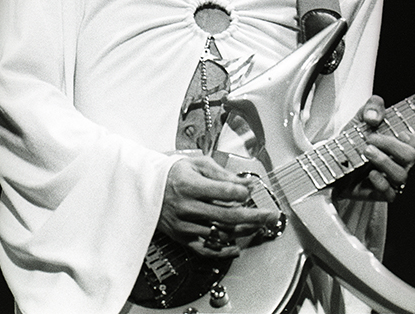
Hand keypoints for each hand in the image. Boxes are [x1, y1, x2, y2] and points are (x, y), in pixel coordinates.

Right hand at [156, 156, 280, 257]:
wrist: (143, 187)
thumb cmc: (171, 173)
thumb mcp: (196, 164)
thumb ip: (222, 174)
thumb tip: (245, 182)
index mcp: (191, 185)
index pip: (225, 191)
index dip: (243, 192)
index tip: (252, 190)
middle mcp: (187, 207)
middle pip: (228, 215)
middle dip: (254, 216)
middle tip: (270, 215)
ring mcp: (185, 225)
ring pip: (220, 232)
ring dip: (243, 230)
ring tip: (258, 226)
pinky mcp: (182, 237)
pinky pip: (206, 249)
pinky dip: (223, 251)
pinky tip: (237, 247)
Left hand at [336, 95, 414, 201]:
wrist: (332, 161)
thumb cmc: (353, 140)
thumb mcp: (361, 117)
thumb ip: (372, 107)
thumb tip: (375, 116)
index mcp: (403, 147)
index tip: (402, 133)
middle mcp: (401, 165)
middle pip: (411, 157)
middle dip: (391, 145)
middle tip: (371, 139)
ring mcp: (391, 180)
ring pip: (401, 176)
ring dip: (383, 160)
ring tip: (366, 151)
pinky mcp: (380, 193)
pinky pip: (390, 194)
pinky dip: (381, 182)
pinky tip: (369, 173)